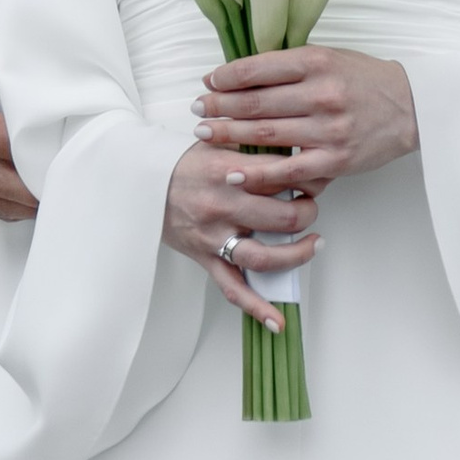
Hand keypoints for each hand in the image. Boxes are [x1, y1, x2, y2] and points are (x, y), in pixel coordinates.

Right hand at [163, 139, 320, 328]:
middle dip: (308, 212)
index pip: (282, 174)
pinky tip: (278, 320)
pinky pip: (233, 288)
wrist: (143, 183)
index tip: (316, 177)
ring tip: (314, 244)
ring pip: (264, 257)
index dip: (308, 176)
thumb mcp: (219, 139)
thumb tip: (294, 145)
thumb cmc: (185, 162)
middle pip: (282, 217)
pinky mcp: (206, 258)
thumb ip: (254, 141)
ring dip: (297, 254)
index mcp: (228, 169)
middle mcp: (223, 204)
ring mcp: (214, 236)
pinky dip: (257, 307)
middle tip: (311, 207)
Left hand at [192, 44, 418, 199]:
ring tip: (205, 133)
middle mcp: (321, 93)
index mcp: (317, 62)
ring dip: (230, 135)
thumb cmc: (364, 80)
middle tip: (196, 109)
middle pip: (257, 102)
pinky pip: (288, 169)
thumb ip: (291, 66)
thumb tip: (244, 74)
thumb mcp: (330, 58)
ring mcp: (328, 129)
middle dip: (220, 107)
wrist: (409, 106)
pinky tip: (234, 170)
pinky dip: (258, 171)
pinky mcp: (335, 159)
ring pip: (267, 135)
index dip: (227, 77)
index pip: (260, 68)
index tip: (208, 82)